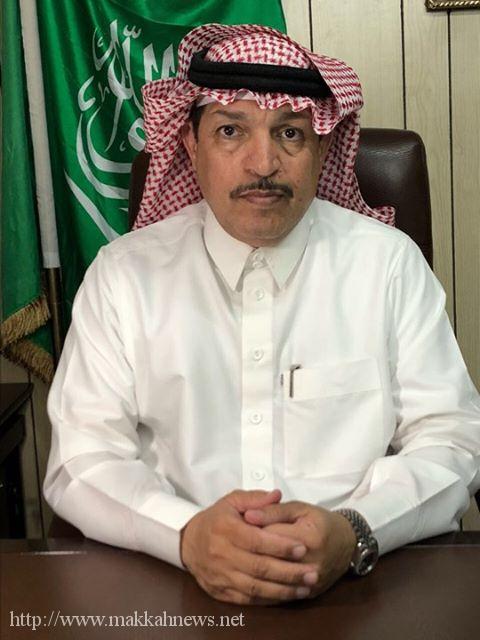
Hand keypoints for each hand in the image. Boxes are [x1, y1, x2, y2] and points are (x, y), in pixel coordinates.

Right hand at [180, 489, 319, 604]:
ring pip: (256, 587)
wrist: (189, 543)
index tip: (302, 548)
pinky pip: (248, 599)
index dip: (280, 546)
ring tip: (305, 587)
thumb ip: (256, 499)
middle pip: (259, 567)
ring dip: (283, 590)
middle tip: (312, 572)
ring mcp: (221, 575)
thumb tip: (277, 495)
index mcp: (225, 529)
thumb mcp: (233, 501)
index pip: (257, 540)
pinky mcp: (221, 591)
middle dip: (289, 571)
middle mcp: (221, 554)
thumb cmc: (216, 520)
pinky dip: (269, 599)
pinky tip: (286, 596)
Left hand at [243, 501, 355, 598]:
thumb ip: (274, 510)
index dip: (250, 530)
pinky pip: (280, 595)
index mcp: (308, 538)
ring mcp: (310, 582)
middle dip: (249, 552)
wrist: (347, 544)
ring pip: (272, 580)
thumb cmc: (320, 521)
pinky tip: (251, 579)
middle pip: (268, 560)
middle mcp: (310, 564)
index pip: (269, 536)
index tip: (238, 525)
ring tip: (243, 559)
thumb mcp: (299, 508)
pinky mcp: (308, 594)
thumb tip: (248, 515)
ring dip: (253, 571)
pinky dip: (263, 587)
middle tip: (237, 544)